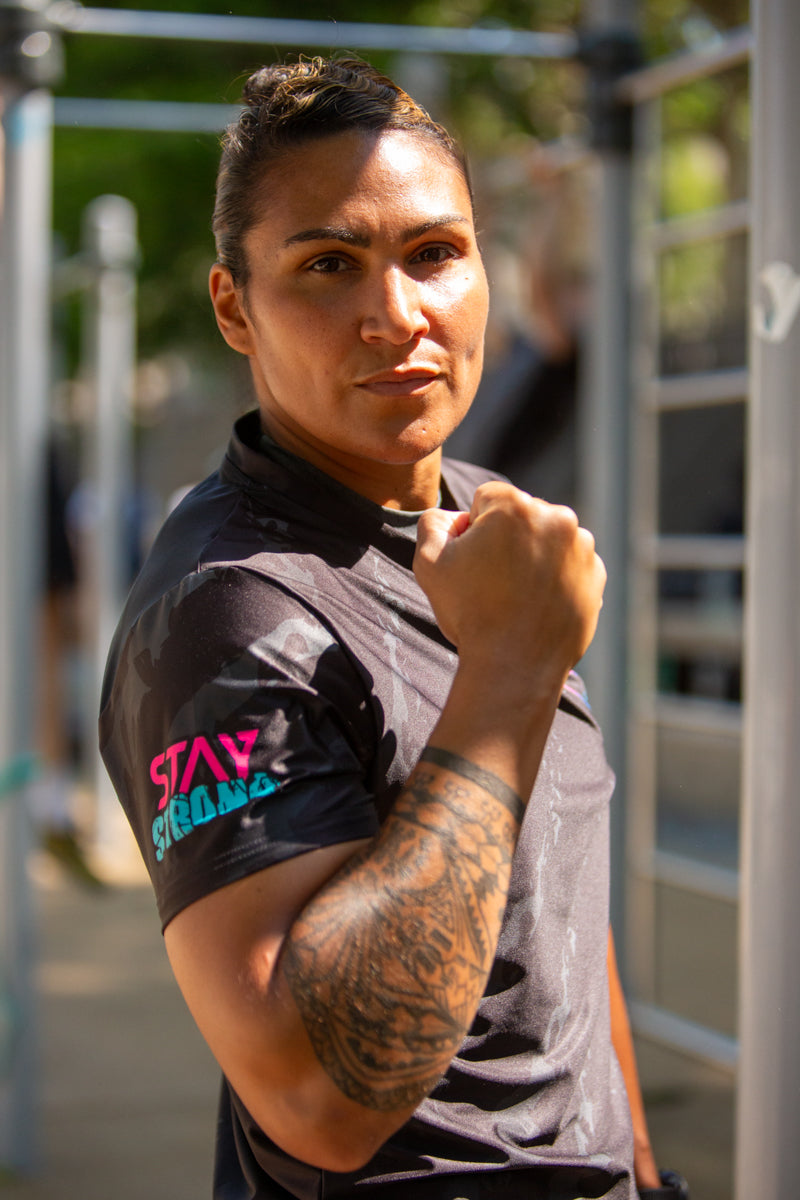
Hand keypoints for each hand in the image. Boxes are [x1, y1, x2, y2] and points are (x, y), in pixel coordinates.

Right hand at [414, 482, 605, 694]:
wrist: (515, 667)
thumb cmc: (471, 613)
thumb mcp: (429, 562)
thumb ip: (434, 522)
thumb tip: (456, 518)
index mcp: (515, 506)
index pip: (486, 499)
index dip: (472, 530)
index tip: (473, 561)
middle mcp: (557, 517)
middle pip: (521, 515)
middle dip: (507, 539)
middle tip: (494, 581)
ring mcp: (582, 547)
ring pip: (547, 538)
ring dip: (533, 555)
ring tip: (517, 595)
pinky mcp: (596, 573)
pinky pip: (569, 563)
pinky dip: (555, 577)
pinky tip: (537, 604)